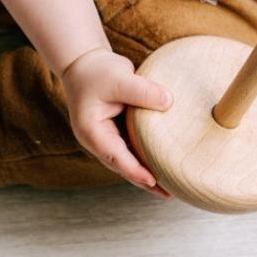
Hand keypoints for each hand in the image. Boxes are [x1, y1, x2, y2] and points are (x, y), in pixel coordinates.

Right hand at [61, 48, 173, 196]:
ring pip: (130, 159)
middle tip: (169, 194)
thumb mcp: (119, 77)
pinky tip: (164, 159)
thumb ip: (142, 90)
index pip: (116, 157)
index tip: (154, 181)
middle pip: (124, 165)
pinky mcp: (118, 130)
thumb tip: (170, 102)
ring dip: (148, 170)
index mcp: (92, 132)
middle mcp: (99, 139)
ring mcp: (108, 136)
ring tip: (171, 184)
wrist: (84, 62)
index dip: (135, 170)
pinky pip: (134, 146)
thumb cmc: (96, 71)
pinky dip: (148, 154)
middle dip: (145, 180)